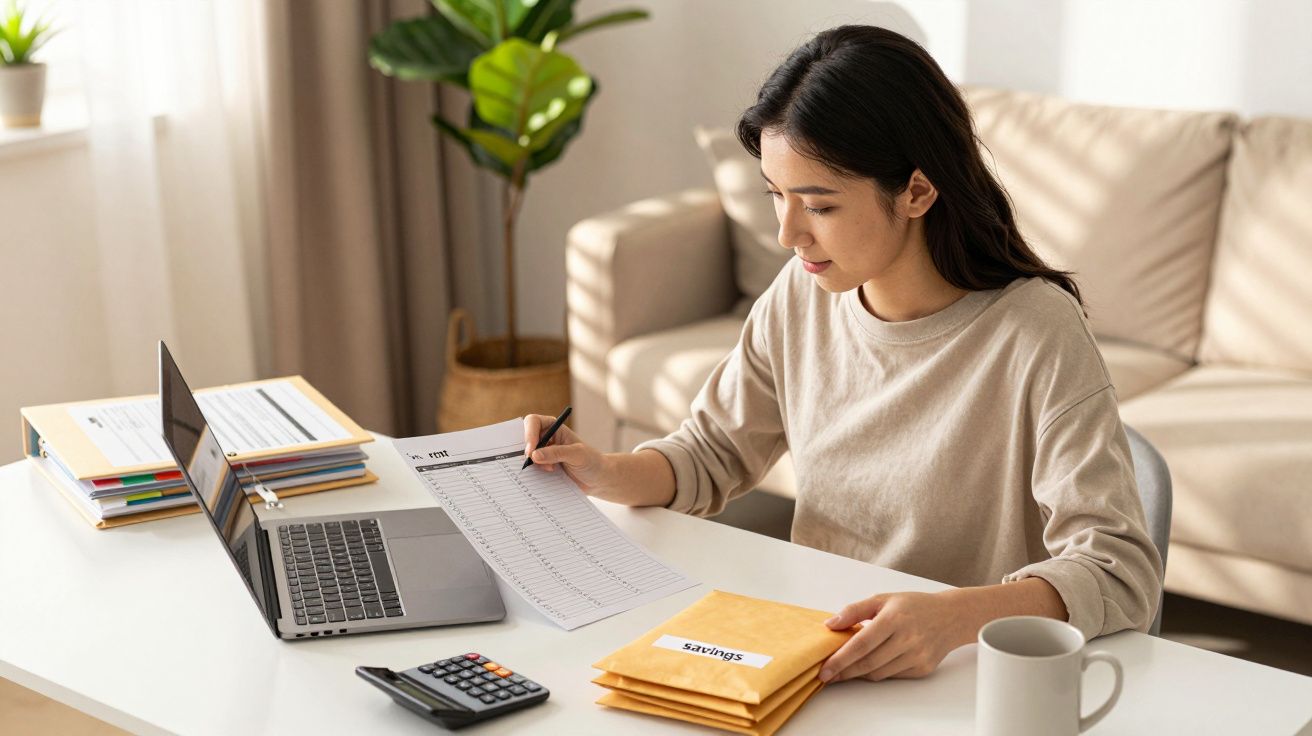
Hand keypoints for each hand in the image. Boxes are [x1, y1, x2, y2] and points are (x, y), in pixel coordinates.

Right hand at [522, 414, 609, 494]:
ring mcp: (543, 455)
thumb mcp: (577, 455)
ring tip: (550, 471)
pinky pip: (530, 470)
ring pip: (525, 456)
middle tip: (531, 463)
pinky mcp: (543, 469)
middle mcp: (545, 439)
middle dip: (525, 450)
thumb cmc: (592, 461)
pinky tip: (547, 478)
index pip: (533, 422)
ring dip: (532, 465)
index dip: (529, 434)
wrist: (598, 480)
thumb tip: (534, 455)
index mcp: (554, 428)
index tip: (531, 451)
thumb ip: (557, 453)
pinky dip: (533, 475)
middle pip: (523, 438)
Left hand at [819, 591, 963, 682]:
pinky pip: (893, 676)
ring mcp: (917, 656)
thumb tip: (830, 625)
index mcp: (894, 619)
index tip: (824, 669)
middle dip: (844, 672)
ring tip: (844, 671)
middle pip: (868, 663)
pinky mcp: (923, 668)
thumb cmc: (913, 606)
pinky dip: (877, 674)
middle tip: (827, 675)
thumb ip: (854, 611)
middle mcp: (907, 639)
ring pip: (879, 673)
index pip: (861, 644)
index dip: (840, 659)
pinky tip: (868, 668)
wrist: (951, 616)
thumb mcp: (882, 599)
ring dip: (858, 674)